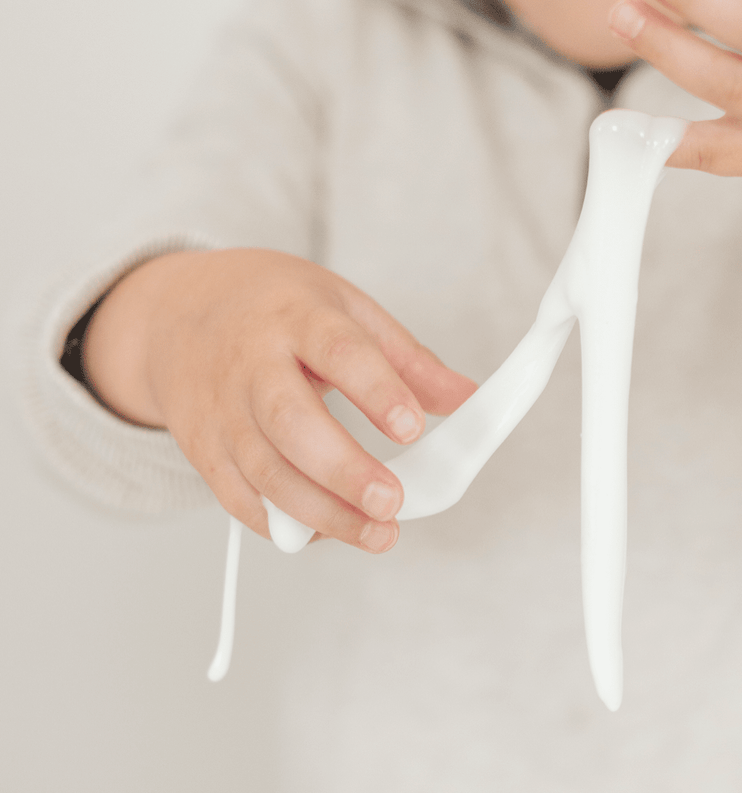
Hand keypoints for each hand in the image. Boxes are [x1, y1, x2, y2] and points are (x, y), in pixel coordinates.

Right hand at [83, 249, 475, 551]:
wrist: (178, 310)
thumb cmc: (273, 306)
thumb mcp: (345, 307)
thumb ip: (407, 359)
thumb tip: (466, 398)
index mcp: (296, 317)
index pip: (337, 352)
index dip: (376, 392)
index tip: (413, 428)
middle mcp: (251, 363)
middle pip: (292, 422)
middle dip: (345, 470)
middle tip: (393, 502)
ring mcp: (221, 410)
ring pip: (264, 471)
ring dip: (322, 513)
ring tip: (377, 533)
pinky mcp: (201, 449)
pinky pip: (237, 498)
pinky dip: (281, 525)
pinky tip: (326, 532)